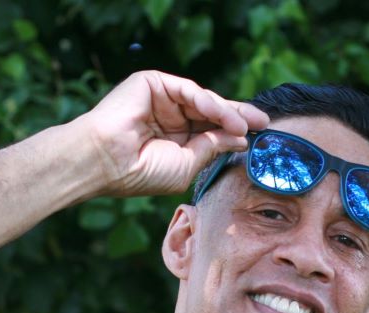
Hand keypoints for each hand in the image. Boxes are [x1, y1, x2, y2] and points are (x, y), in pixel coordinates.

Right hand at [76, 71, 269, 196]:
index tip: (260, 133)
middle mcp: (169, 115)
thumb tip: (241, 137)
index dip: (235, 130)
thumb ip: (212, 147)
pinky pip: (186, 89)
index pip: (211, 129)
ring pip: (202, 100)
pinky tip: (220, 112)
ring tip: (244, 124)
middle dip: (237, 115)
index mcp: (176, 138)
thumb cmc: (140, 172)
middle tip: (263, 121)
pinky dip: (205, 100)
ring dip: (226, 111)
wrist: (105, 162)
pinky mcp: (152, 83)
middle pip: (211, 111)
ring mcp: (161, 98)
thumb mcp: (187, 164)